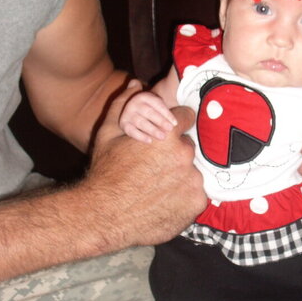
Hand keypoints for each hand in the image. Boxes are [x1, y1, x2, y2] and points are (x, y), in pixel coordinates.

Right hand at [83, 85, 205, 247]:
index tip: (166, 137)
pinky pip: (196, 195)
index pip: (186, 117)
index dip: (175, 126)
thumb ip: (123, 105)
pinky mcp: (197, 203)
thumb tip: (135, 83)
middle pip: (189, 147)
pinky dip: (185, 197)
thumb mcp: (108, 135)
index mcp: (167, 134)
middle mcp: (185, 154)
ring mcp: (194, 180)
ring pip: (193, 172)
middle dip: (176, 154)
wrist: (104, 216)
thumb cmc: (105, 173)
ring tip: (159, 188)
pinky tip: (165, 202)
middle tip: (156, 168)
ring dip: (181, 177)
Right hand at [119, 82, 177, 142]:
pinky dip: (140, 136)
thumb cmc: (152, 110)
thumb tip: (184, 109)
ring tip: (163, 137)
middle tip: (170, 130)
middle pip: (148, 112)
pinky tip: (149, 141)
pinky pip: (131, 131)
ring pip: (140, 122)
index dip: (166, 113)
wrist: (132, 112)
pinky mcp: (124, 124)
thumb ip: (165, 105)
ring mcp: (127, 114)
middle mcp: (134, 103)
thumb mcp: (157, 103)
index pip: (157, 104)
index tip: (175, 123)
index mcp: (144, 96)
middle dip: (160, 121)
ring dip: (152, 129)